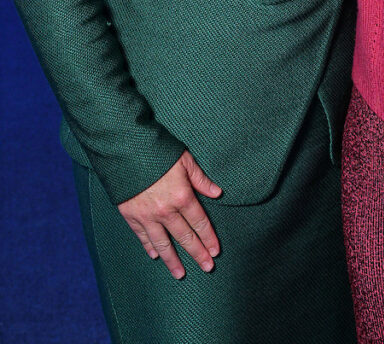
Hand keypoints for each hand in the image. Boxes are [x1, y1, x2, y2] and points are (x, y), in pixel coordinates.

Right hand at [118, 150, 222, 278]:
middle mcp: (166, 211)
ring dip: (173, 260)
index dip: (208, 238)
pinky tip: (155, 256)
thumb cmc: (158, 152)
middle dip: (197, 254)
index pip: (199, 223)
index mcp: (182, 196)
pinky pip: (142, 236)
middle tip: (207, 268)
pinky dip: (149, 247)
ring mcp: (147, 216)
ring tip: (180, 274)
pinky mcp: (131, 215)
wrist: (125, 151)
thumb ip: (201, 179)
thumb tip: (217, 192)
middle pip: (185, 237)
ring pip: (163, 244)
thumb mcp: (185, 160)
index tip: (215, 251)